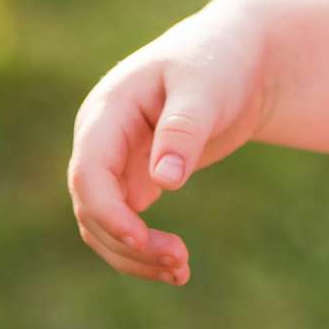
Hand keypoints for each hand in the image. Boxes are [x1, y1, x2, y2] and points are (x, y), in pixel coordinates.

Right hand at [66, 0, 275, 286]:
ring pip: (104, 224)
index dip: (108, 212)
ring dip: (134, 254)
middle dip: (128, 242)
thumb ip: (184, 129)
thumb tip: (164, 182)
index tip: (142, 239)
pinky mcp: (135, 177)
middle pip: (92, 207)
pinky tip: (178, 266)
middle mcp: (101, 139)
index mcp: (107, 111)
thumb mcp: (205, 87)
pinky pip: (125, 223)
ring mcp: (115, 160)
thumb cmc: (219, 60)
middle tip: (180, 262)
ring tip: (181, 272)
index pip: (88, 173)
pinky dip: (145, 248)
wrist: (240, 56)